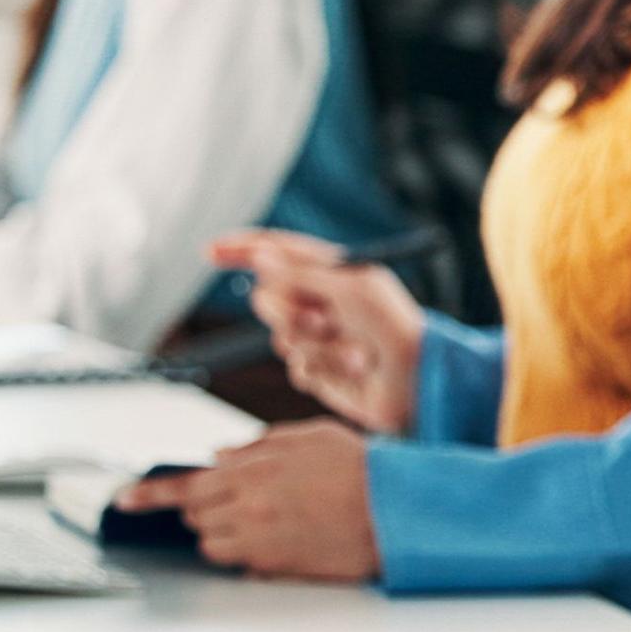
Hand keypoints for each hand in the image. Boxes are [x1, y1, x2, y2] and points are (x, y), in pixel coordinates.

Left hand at [127, 422, 382, 582]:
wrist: (398, 511)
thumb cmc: (363, 470)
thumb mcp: (311, 437)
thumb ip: (258, 444)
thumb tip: (220, 455)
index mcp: (255, 469)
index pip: (186, 485)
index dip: (150, 494)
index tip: (126, 500)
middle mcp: (251, 506)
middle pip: (196, 516)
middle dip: (207, 508)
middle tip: (241, 500)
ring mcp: (261, 540)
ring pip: (212, 545)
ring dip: (225, 534)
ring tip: (264, 520)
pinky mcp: (277, 567)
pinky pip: (242, 565)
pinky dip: (250, 554)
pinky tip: (283, 538)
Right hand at [209, 230, 425, 432]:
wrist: (420, 382)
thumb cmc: (395, 327)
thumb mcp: (350, 290)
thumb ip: (300, 274)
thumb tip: (259, 256)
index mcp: (334, 272)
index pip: (278, 252)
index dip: (242, 249)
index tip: (210, 251)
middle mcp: (324, 302)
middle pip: (269, 298)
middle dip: (289, 311)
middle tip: (322, 320)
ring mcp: (320, 338)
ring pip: (281, 338)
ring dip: (317, 346)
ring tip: (357, 353)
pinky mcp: (322, 372)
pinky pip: (297, 368)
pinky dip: (323, 369)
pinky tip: (354, 371)